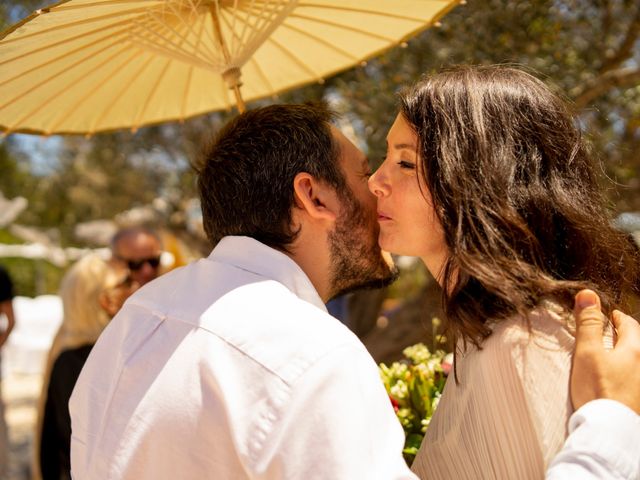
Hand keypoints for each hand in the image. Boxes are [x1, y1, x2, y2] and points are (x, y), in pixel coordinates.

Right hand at [571, 289, 639, 413]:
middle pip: (637, 344)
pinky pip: (635, 379)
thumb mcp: (588, 352)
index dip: (618, 318)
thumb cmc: (598, 390)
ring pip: (636, 363)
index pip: (630, 325)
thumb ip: (589, 324)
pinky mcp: (639, 400)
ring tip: (614, 357)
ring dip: (627, 357)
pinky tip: (618, 381)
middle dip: (626, 337)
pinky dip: (628, 374)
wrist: (611, 430)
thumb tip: (588, 294)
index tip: (611, 316)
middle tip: (612, 333)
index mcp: (634, 350)